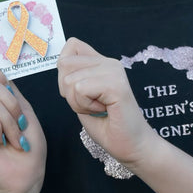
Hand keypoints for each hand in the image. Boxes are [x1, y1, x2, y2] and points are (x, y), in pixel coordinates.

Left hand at [57, 38, 156, 166]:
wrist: (132, 146)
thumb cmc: (108, 126)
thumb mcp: (82, 98)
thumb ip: (73, 78)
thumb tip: (61, 62)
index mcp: (102, 63)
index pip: (72, 46)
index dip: (64, 71)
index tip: (80, 91)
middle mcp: (109, 62)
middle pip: (64, 63)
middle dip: (68, 91)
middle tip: (90, 104)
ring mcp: (114, 71)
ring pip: (70, 80)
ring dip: (78, 102)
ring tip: (99, 109)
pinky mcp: (116, 85)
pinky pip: (80, 89)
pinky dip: (85, 106)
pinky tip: (103, 110)